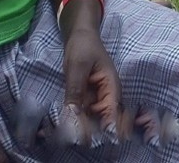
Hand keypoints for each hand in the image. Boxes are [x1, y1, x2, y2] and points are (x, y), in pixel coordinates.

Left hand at [60, 27, 119, 141]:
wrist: (80, 36)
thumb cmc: (83, 47)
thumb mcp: (77, 68)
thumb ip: (75, 91)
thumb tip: (72, 115)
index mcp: (112, 86)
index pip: (113, 111)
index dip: (110, 126)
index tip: (99, 138)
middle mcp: (107, 95)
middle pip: (104, 119)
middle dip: (94, 131)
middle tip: (80, 141)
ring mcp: (96, 97)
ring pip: (92, 119)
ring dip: (82, 128)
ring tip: (70, 138)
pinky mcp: (86, 98)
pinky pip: (82, 113)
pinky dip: (75, 121)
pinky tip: (64, 128)